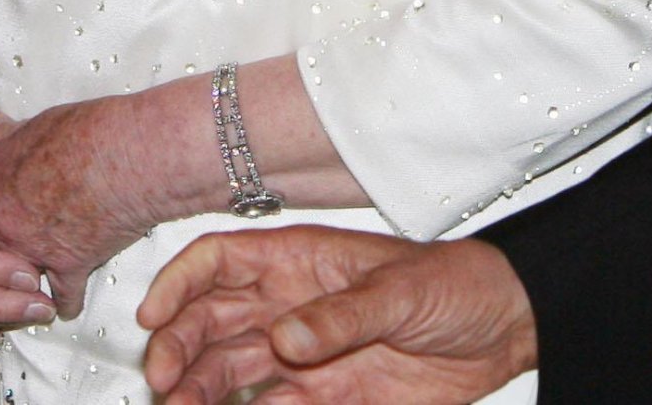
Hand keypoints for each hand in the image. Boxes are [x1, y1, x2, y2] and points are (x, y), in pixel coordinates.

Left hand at [0, 98, 153, 319]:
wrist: (125, 155)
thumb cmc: (86, 130)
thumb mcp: (38, 123)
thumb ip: (11, 135)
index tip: (2, 216)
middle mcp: (2, 221)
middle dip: (2, 254)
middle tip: (15, 255)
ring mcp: (32, 249)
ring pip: (18, 282)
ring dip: (27, 286)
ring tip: (35, 289)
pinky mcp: (67, 268)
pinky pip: (62, 298)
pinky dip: (69, 302)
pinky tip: (69, 302)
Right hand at [139, 225, 538, 403]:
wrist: (498, 330)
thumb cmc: (451, 282)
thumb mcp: (396, 290)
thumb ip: (340, 315)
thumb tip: (285, 339)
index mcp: (297, 260)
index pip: (219, 261)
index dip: (179, 283)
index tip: (153, 315)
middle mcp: (287, 306)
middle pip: (209, 321)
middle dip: (177, 346)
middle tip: (164, 382)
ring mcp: (300, 354)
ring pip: (228, 370)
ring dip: (199, 390)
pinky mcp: (322, 398)